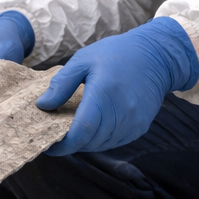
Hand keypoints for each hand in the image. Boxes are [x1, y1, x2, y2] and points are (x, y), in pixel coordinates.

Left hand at [36, 16, 198, 154]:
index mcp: (103, 94)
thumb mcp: (83, 60)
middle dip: (70, 143)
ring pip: (101, 145)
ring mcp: (133, 123)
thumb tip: (43, 105)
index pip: (81, 132)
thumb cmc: (116, 54)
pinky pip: (114, 141)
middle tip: (55, 135)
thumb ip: (62, 84)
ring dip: (85, 142)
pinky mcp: (140, 127)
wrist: (156, 57)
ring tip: (72, 130)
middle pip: (89, 142)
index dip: (62, 144)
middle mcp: (121, 113)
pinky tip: (93, 126)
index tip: (47, 145)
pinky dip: (100, 139)